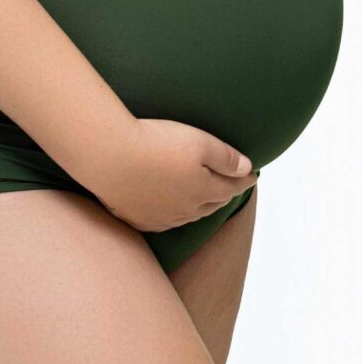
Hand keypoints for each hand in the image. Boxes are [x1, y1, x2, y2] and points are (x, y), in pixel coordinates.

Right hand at [91, 117, 257, 235]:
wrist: (108, 154)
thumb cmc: (155, 143)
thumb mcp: (200, 142)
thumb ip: (227, 158)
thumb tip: (248, 169)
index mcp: (204, 192)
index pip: (232, 188)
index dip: (245, 180)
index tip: (254, 175)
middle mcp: (185, 211)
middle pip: (212, 204)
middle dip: (224, 194)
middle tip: (231, 184)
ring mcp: (160, 218)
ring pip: (188, 215)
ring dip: (199, 205)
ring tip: (204, 195)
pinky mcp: (136, 218)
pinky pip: (162, 221)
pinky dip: (173, 214)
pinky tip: (170, 207)